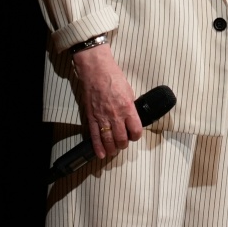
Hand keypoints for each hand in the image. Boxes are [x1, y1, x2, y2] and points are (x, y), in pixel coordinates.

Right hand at [71, 44, 142, 158]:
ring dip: (112, 149)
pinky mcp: (91, 118)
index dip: (136, 136)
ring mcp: (102, 118)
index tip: (134, 135)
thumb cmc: (114, 77)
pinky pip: (95, 136)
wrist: (96, 72)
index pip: (135, 130)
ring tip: (114, 151)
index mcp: (128, 108)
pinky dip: (98, 147)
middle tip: (123, 144)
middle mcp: (116, 115)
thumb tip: (132, 115)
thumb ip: (130, 105)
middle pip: (121, 139)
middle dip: (124, 144)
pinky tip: (101, 154)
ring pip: (108, 141)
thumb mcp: (129, 91)